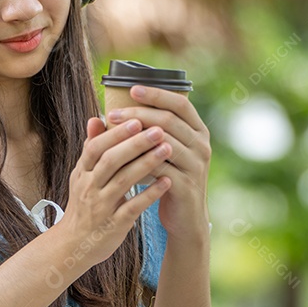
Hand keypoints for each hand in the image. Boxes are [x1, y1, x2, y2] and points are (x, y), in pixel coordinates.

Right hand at [57, 116, 172, 266]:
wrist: (74, 245)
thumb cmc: (84, 205)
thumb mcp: (82, 176)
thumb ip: (91, 149)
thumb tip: (95, 118)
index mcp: (82, 173)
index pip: (96, 147)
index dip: (116, 133)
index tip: (137, 119)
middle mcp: (89, 187)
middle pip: (111, 160)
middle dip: (135, 144)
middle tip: (159, 130)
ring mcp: (100, 207)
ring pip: (123, 181)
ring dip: (147, 164)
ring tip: (167, 149)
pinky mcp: (113, 225)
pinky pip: (132, 207)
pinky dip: (149, 194)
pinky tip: (166, 182)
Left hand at [104, 85, 210, 240]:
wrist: (185, 217)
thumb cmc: (168, 178)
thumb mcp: (159, 152)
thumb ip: (143, 131)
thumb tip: (105, 113)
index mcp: (198, 131)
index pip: (180, 103)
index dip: (157, 94)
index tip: (131, 89)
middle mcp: (202, 145)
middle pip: (169, 120)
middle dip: (138, 114)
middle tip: (112, 113)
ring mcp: (197, 165)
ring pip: (164, 143)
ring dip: (136, 137)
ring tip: (113, 134)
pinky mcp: (187, 185)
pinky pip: (160, 168)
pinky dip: (140, 161)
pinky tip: (121, 159)